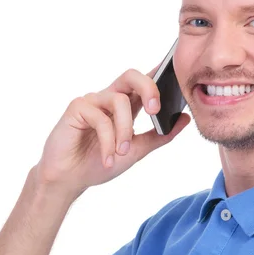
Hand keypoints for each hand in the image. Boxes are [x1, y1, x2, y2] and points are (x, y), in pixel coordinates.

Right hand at [34, 66, 190, 196]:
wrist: (68, 180)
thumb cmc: (97, 162)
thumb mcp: (137, 151)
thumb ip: (159, 135)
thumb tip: (184, 119)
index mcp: (125, 106)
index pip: (144, 83)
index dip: (159, 74)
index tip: (176, 76)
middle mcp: (108, 98)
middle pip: (132, 76)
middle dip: (148, 88)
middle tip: (156, 110)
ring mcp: (92, 101)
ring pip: (119, 100)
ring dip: (125, 130)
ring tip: (122, 153)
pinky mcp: (76, 108)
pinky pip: (100, 118)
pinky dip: (108, 141)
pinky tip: (107, 159)